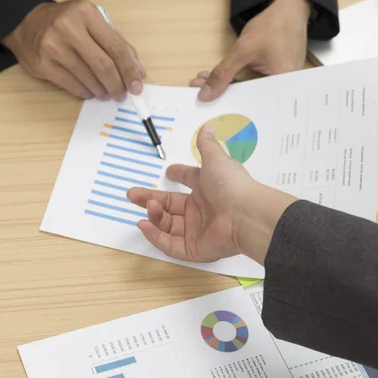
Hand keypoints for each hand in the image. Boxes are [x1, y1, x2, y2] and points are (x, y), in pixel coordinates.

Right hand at [2, 0, 145, 99]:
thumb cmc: (64, 24)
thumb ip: (115, 43)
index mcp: (86, 14)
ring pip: (88, 78)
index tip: (137, 86)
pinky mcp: (43, 64)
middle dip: (117, 85)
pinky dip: (86, 92)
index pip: (116, 47)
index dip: (129, 70)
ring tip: (106, 93)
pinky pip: (72, 85)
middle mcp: (69, 28)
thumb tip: (137, 72)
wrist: (25, 24)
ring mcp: (53, 47)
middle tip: (121, 94)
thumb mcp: (91, 23)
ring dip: (102, 90)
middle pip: (103, 65)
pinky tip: (90, 91)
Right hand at [127, 126, 296, 263]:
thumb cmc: (230, 185)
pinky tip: (145, 225)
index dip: (178, 175)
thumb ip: (206, 145)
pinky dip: (156, 236)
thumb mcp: (216, 160)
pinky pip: (170, 245)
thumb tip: (206, 127)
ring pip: (167, 225)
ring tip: (149, 207)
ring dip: (154, 216)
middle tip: (132, 194)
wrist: (245, 216)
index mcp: (207, 189)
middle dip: (150, 200)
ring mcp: (197, 231)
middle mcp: (201, 210)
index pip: (189, 182)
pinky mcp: (194, 249)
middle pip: (170, 206)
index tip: (167, 172)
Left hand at [192, 0, 310, 101]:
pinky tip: (217, 78)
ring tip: (205, 84)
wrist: (288, 11)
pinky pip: (251, 83)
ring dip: (227, 86)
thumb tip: (206, 94)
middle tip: (202, 94)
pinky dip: (235, 79)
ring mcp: (277, 84)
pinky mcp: (271, 78)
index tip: (207, 104)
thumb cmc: (274, 27)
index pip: (251, 105)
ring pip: (248, 92)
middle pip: (249, 101)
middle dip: (224, 96)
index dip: (227, 106)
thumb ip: (223, 73)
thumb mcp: (243, 51)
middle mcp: (283, 91)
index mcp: (282, 88)